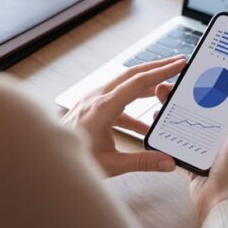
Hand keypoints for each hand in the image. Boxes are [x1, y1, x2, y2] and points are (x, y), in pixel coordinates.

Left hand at [63, 56, 185, 176]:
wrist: (48, 157)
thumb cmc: (74, 160)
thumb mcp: (111, 164)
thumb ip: (142, 162)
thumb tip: (168, 162)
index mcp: (102, 108)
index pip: (138, 82)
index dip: (161, 72)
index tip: (179, 65)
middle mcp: (97, 98)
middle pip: (132, 75)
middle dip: (157, 68)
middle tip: (179, 63)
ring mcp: (92, 101)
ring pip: (124, 85)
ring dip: (146, 86)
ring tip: (166, 90)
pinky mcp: (91, 108)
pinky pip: (117, 101)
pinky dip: (134, 108)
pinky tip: (146, 126)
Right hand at [155, 82, 227, 221]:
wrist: (219, 199)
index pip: (227, 100)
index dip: (216, 85)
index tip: (202, 71)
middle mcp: (224, 136)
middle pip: (204, 108)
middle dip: (189, 94)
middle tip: (175, 82)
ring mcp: (207, 146)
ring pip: (189, 120)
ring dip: (176, 107)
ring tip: (163, 95)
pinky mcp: (193, 156)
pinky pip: (179, 138)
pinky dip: (169, 128)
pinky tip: (159, 118)